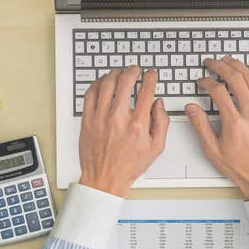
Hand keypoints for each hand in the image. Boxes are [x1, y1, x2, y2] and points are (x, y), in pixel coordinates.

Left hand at [78, 66, 169, 197]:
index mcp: (137, 125)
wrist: (104, 179)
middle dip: (133, 70)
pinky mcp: (87, 120)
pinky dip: (97, 83)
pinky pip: (90, 94)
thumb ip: (162, 123)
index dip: (150, 77)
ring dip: (115, 73)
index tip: (151, 74)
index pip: (146, 91)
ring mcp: (100, 118)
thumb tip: (159, 103)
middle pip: (125, 81)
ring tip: (120, 72)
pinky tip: (103, 82)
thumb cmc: (128, 166)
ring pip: (106, 84)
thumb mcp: (156, 148)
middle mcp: (118, 119)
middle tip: (135, 69)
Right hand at [185, 56, 248, 199]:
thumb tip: (191, 108)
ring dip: (240, 67)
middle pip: (236, 80)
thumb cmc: (242, 168)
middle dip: (222, 67)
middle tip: (212, 62)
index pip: (218, 92)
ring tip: (229, 60)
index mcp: (235, 124)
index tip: (201, 82)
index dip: (207, 82)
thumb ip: (201, 127)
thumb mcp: (213, 151)